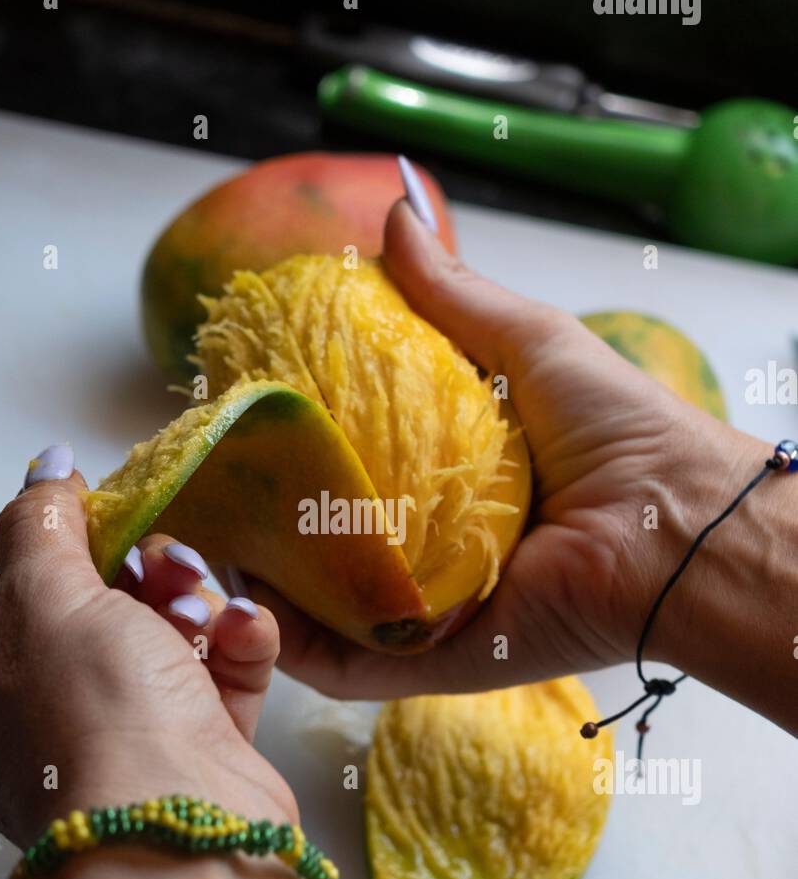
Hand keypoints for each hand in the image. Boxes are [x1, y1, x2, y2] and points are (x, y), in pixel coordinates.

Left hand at [0, 449, 295, 848]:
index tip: (117, 519)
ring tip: (208, 609)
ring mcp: (127, 747)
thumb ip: (41, 522)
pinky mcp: (200, 759)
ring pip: (167, 642)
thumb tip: (47, 463)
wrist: (181, 838)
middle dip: (145, 577)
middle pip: (101, 615)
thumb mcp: (45, 597)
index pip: (26, 595)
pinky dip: (239, 647)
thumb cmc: (94, 716)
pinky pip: (221, 680)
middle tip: (169, 569)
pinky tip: (249, 632)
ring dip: (196, 607)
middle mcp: (48, 726)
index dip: (75, 550)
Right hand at [249, 199, 760, 698]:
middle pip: (328, 536)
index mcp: (451, 471)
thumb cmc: (617, 430)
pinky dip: (294, 647)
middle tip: (211, 481)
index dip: (297, 437)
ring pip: (324, 606)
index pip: (353, 459)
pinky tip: (247, 610)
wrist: (671, 526)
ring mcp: (426, 608)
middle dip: (266, 515)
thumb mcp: (526, 342)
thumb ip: (453, 293)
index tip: (243, 410)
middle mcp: (432, 541)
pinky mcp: (430, 661)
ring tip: (207, 544)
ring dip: (263, 583)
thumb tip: (395, 213)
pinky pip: (348, 665)